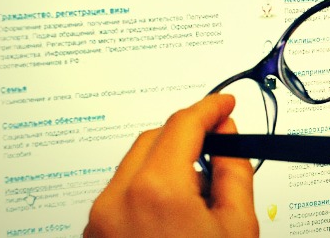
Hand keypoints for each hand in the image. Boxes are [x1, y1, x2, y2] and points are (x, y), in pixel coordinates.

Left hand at [84, 94, 258, 236]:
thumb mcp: (236, 226)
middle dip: (186, 136)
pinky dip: (146, 192)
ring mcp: (100, 220)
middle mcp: (117, 200)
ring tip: (197, 198)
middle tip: (217, 145)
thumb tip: (227, 137)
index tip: (224, 104)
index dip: (210, 108)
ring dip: (166, 166)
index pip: (183, 125)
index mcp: (156, 191)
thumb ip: (234, 171)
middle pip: (153, 140)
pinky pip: (120, 194)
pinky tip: (172, 216)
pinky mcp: (93, 234)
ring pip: (135, 167)